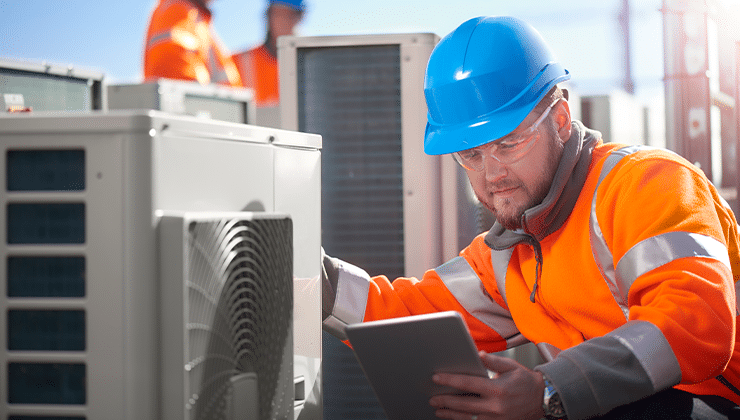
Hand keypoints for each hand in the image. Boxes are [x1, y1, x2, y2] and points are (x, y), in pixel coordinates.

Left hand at [429, 351, 545, 419]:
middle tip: (432, 398)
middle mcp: (495, 406)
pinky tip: (455, 418)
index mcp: (497, 389)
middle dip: (446, 401)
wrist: (543, 400)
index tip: (436, 378)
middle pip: (464, 405)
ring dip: (451, 415)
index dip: (450, 381)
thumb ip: (493, 361)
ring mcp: (496, 419)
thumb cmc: (526, 381)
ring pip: (468, 418)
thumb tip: (478, 354)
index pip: (468, 384)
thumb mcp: (510, 366)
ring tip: (438, 410)